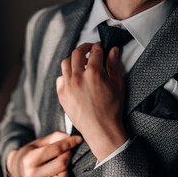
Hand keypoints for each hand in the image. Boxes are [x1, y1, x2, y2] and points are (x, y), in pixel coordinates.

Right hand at [6, 131, 81, 176]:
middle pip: (61, 164)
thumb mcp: (38, 142)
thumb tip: (70, 138)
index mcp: (29, 159)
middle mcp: (32, 175)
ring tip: (63, 163)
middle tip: (67, 151)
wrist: (16, 169)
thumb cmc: (29, 153)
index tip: (77, 139)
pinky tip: (61, 173)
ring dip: (67, 169)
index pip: (56, 149)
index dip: (69, 143)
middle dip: (68, 155)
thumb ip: (54, 137)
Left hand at [56, 42, 127, 161]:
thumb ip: (114, 65)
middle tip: (89, 48)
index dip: (99, 46)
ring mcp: (67, 86)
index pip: (95, 51)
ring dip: (73, 59)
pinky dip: (66, 75)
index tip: (100, 47)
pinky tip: (73, 78)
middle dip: (84, 47)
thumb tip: (113, 51)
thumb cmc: (111, 110)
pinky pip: (60, 79)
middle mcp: (78, 77)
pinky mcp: (62, 95)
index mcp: (93, 73)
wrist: (101, 130)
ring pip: (66, 63)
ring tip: (80, 61)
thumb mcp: (118, 85)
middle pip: (77, 53)